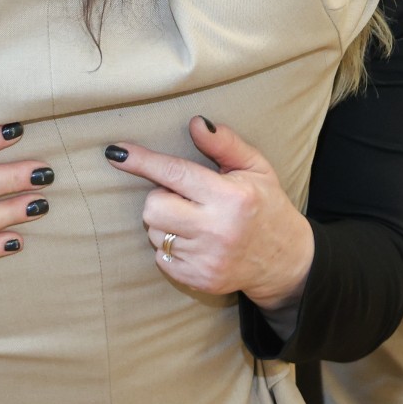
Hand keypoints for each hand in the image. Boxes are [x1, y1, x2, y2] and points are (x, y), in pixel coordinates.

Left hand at [106, 117, 313, 311]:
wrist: (285, 260)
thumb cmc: (266, 204)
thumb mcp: (255, 167)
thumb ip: (224, 144)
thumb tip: (195, 123)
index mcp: (231, 196)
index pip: (175, 173)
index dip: (143, 161)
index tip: (116, 152)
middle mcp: (217, 230)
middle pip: (153, 207)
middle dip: (160, 197)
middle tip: (183, 197)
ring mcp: (207, 260)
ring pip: (154, 233)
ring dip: (165, 223)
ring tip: (193, 221)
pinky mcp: (200, 280)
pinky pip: (161, 259)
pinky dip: (170, 247)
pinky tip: (194, 242)